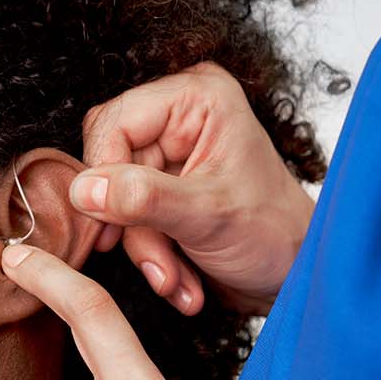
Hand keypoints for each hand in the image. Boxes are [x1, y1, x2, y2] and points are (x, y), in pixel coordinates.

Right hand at [77, 62, 314, 315]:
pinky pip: (130, 216)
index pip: (116, 122)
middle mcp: (182, 114)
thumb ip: (144, 199)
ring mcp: (173, 151)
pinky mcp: (166, 185)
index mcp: (198, 98)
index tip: (110, 227)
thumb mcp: (208, 216)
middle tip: (159, 267)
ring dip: (144, 249)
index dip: (105, 176)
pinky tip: (180, 279)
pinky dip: (151, 254)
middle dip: (133, 224)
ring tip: (176, 281)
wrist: (296, 274)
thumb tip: (84, 189)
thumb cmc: (274, 234)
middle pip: (112, 161)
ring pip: (117, 197)